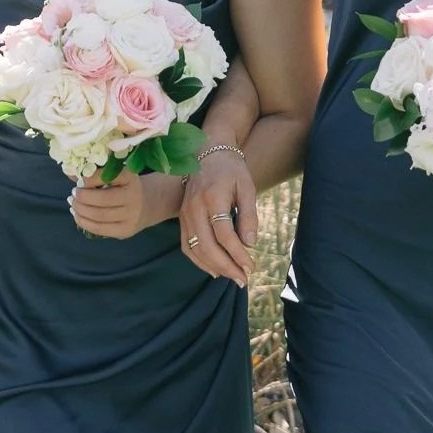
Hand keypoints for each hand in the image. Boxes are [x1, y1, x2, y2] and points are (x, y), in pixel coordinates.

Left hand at [69, 169, 185, 237]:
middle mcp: (133, 197)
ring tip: (73, 204)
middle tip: (73, 194)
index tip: (79, 181)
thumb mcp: (116, 175)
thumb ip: (94, 173)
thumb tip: (69, 172)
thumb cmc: (126, 186)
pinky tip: (78, 215)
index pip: (105, 177)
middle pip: (101, 200)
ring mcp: (131, 216)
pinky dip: (84, 222)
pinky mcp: (126, 231)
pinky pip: (100, 229)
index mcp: (130, 178)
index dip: (87, 180)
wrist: (150, 203)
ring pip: (98, 216)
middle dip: (81, 198)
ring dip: (80, 210)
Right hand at [180, 147, 257, 286]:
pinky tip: (213, 270)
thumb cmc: (231, 170)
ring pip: (194, 248)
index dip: (238, 254)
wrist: (207, 152)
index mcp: (213, 198)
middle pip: (207, 246)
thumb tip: (250, 244)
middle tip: (243, 279)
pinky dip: (198, 260)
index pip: (225, 234)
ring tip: (231, 277)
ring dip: (213, 267)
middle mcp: (194, 208)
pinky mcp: (181, 217)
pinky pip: (186, 244)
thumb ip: (249, 215)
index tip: (251, 266)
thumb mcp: (247, 187)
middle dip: (226, 266)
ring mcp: (184, 213)